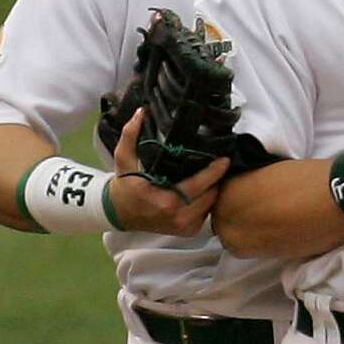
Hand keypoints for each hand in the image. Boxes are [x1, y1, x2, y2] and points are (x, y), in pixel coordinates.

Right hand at [107, 109, 227, 234]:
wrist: (119, 214)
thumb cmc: (124, 186)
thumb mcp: (123, 159)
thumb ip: (130, 135)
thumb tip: (141, 112)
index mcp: (167, 202)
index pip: (199, 185)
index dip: (214, 172)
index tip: (225, 159)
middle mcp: (179, 218)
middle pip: (211, 196)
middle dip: (217, 179)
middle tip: (220, 162)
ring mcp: (185, 227)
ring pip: (211, 205)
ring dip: (213, 189)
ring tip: (214, 172)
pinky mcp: (187, 231)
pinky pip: (206, 213)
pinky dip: (207, 200)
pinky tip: (205, 187)